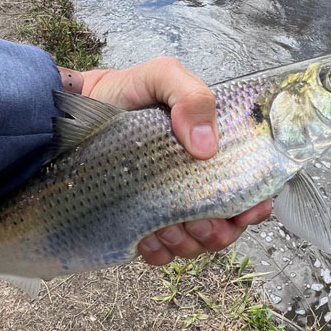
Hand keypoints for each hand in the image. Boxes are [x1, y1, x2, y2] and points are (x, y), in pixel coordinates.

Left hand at [58, 58, 271, 264]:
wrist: (76, 111)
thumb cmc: (123, 93)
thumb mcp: (161, 77)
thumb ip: (191, 97)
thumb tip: (207, 147)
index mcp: (211, 153)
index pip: (249, 189)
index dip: (254, 206)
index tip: (245, 211)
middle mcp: (194, 184)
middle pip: (227, 226)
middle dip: (218, 232)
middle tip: (196, 220)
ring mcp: (168, 208)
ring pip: (196, 244)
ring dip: (187, 242)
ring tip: (164, 225)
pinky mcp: (140, 225)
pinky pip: (161, 253)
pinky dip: (159, 251)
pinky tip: (146, 237)